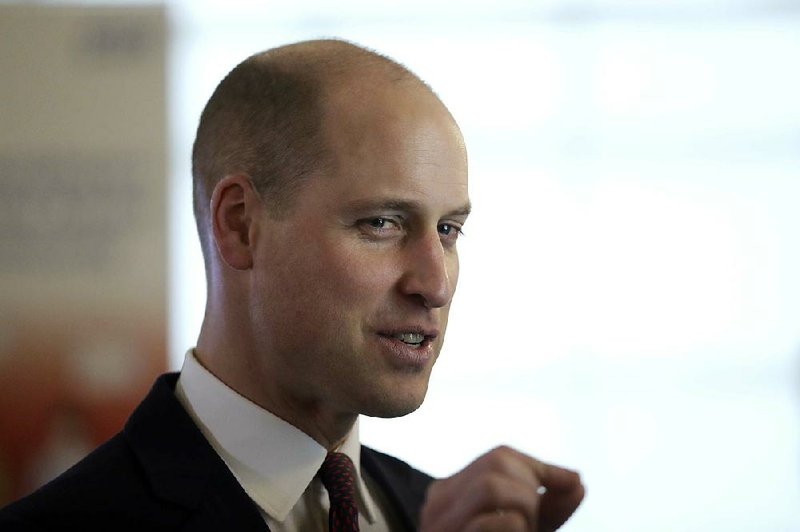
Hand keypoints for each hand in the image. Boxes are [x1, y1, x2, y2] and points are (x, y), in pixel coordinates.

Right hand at [419, 446, 584, 531]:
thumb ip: (548, 508)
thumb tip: (576, 481)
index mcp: (453, 494)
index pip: (500, 456)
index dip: (541, 468)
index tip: (570, 486)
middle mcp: (439, 505)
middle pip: (496, 464)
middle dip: (531, 490)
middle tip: (533, 525)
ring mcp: (441, 527)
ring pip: (492, 486)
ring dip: (525, 510)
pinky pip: (497, 522)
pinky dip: (520, 529)